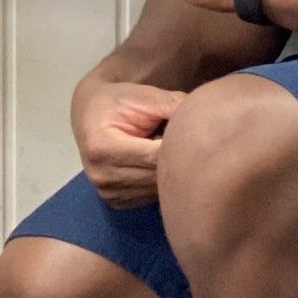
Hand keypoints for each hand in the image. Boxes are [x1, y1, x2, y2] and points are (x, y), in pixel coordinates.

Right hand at [71, 77, 187, 209]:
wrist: (89, 114)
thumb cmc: (118, 101)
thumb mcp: (144, 95)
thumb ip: (174, 105)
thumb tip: (208, 118)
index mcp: (102, 148)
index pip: (154, 157)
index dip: (179, 147)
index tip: (196, 137)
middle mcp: (101, 176)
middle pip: (157, 177)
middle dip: (178, 160)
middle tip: (191, 144)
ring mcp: (108, 193)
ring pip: (158, 190)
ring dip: (171, 173)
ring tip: (171, 152)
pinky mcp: (116, 202)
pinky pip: (151, 196)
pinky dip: (161, 182)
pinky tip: (158, 164)